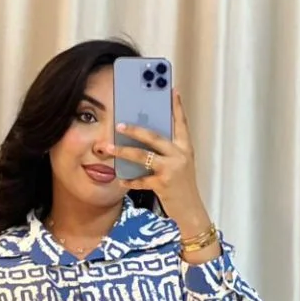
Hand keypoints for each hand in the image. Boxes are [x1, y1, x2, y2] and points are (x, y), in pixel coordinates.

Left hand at [108, 89, 206, 225]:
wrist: (191, 211)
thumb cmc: (182, 186)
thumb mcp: (180, 164)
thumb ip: (168, 150)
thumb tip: (145, 138)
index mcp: (185, 147)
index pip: (181, 123)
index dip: (176, 106)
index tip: (171, 89)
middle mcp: (180, 155)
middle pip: (154, 137)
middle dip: (135, 130)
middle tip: (118, 124)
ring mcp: (172, 170)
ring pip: (143, 156)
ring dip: (123, 152)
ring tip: (109, 148)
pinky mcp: (164, 184)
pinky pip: (141, 180)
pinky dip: (130, 181)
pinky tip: (121, 180)